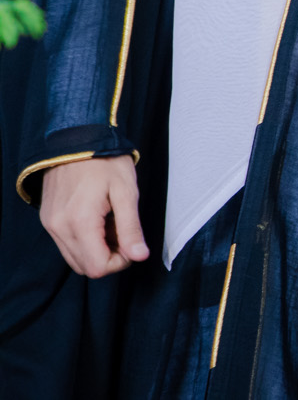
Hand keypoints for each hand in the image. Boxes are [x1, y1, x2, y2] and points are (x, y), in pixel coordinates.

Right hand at [40, 156, 147, 277]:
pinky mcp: (48, 220)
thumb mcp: (126, 192)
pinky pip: (66, 244)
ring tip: (111, 224)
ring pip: (74, 258)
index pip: (98, 268)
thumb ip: (131, 228)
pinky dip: (84, 241)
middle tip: (123, 232)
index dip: (120, 261)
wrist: (77, 140)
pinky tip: (98, 220)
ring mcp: (50, 225)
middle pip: (85, 267)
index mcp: (80, 222)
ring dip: (96, 250)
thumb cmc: (105, 162)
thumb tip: (139, 256)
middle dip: (109, 257)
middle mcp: (59, 228)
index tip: (131, 241)